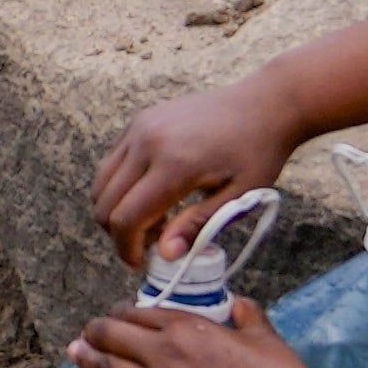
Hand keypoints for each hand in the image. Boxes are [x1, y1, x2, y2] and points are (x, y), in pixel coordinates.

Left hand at [71, 293, 323, 367]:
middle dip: (97, 330)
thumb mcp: (266, 337)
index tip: (118, 315)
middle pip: (114, 335)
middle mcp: (166, 355)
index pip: (141, 313)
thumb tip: (238, 305)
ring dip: (87, 358)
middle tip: (88, 332)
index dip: (124, 312)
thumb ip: (247, 315)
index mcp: (190, 329)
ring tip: (75, 352)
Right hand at [91, 74, 300, 262]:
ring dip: (117, 209)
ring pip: (102, 182)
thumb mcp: (238, 196)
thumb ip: (198, 226)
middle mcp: (147, 142)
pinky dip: (121, 186)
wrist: (265, 104)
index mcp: (174, 165)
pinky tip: (155, 193)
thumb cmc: (258, 152)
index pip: (126, 218)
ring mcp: (140, 127)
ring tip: (155, 219)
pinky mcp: (140, 120)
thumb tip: (166, 255)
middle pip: (105, 202)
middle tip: (151, 244)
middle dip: (119, 233)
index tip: (141, 264)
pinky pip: (113, 161)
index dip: (126, 248)